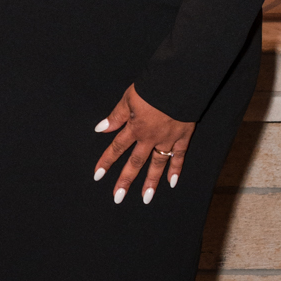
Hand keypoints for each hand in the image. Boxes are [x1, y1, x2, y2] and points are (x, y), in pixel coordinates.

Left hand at [94, 85, 193, 202]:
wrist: (179, 82)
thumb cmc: (153, 87)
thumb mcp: (129, 98)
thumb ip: (116, 116)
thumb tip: (100, 129)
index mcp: (135, 128)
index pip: (117, 147)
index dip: (106, 161)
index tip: (97, 175)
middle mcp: (150, 138)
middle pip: (135, 162)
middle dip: (126, 180)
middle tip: (118, 197)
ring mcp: (167, 139)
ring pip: (157, 164)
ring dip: (151, 182)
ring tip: (146, 198)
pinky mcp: (183, 136)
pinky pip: (179, 156)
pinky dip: (176, 169)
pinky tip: (172, 182)